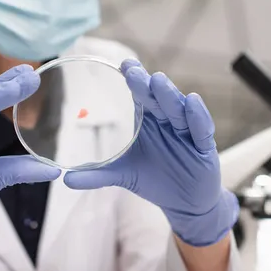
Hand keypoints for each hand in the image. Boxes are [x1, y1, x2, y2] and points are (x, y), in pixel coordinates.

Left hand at [64, 59, 237, 246]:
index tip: (123, 66)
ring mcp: (187, 132)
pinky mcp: (205, 147)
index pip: (141, 96)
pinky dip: (196, 115)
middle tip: (134, 72)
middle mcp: (168, 121)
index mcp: (150, 121)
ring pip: (178, 109)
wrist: (184, 204)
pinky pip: (201, 129)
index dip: (134, 80)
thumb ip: (96, 175)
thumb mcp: (123, 176)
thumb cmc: (156, 180)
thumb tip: (66, 180)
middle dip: (146, 84)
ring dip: (169, 95)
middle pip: (158, 98)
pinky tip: (191, 101)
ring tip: (158, 81)